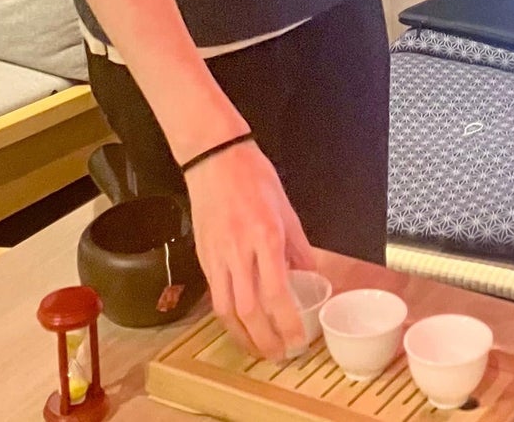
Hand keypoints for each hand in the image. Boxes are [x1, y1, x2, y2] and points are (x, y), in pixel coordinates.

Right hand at [184, 139, 314, 361]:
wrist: (215, 158)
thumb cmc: (253, 177)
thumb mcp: (287, 209)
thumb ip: (298, 247)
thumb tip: (311, 275)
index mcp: (266, 237)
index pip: (276, 293)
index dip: (286, 323)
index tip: (296, 342)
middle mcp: (240, 251)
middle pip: (249, 310)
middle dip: (264, 340)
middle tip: (278, 355)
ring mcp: (217, 256)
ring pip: (227, 310)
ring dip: (243, 336)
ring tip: (258, 349)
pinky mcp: (203, 256)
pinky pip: (215, 296)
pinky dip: (227, 317)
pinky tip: (238, 325)